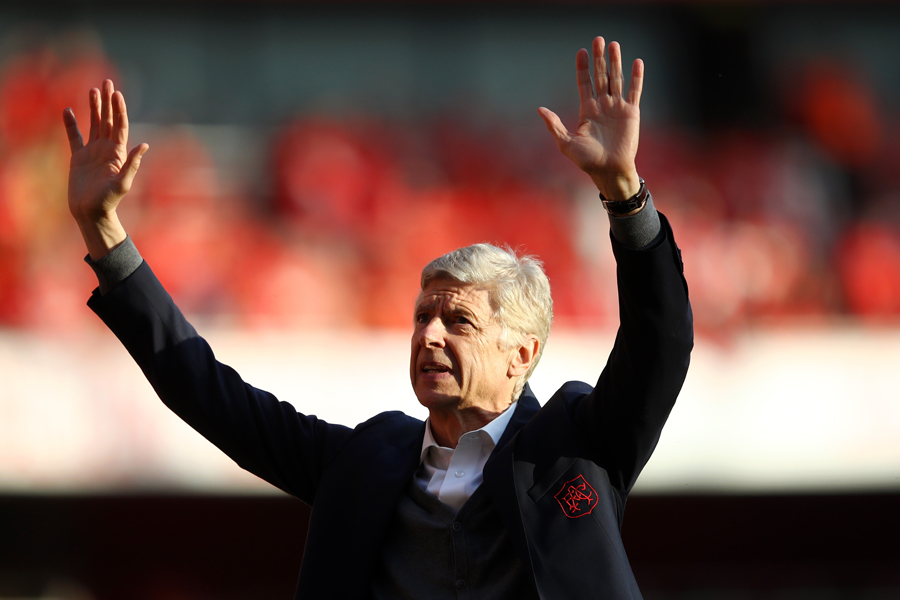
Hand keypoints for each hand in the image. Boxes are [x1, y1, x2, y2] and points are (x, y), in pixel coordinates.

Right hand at [63, 80, 147, 258]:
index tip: (117, 93)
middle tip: (107, 82)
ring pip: (94, 124)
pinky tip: (69, 110)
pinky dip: (71, 124)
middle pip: (108, 120)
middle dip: (108, 102)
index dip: (119, 109)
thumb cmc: (108, 201)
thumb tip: (145, 145)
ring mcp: (93, 152)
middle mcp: (107, 149)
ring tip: (93, 90)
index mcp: (118, 153)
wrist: (91, 213)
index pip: (120, 126)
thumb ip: (133, 164)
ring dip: (94, 107)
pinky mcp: (78, 157)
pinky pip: (74, 136)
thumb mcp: (123, 183)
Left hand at [539, 37, 642, 199]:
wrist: (609, 171)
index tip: (581, 52)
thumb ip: (554, 126)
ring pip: (616, 79)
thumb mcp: (566, 143)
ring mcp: (617, 108)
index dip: (583, 68)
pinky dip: (636, 77)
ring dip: (615, 62)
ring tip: (614, 44)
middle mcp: (602, 106)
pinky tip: (636, 62)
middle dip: (599, 58)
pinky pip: (634, 91)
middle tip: (598, 39)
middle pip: (600, 76)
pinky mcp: (631, 112)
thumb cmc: (588, 161)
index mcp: (587, 110)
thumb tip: (540, 110)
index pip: (584, 83)